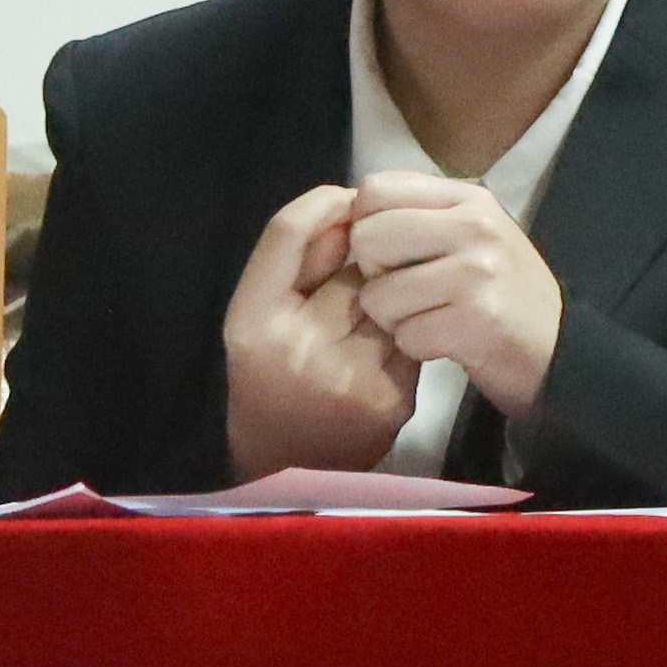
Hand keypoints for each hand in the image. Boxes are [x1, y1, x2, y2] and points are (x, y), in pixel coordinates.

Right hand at [219, 184, 415, 478]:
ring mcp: (351, 377)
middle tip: (358, 280)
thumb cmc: (269, 374)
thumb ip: (297, 257)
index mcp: (252, 321)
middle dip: (366, 262)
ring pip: (394, 297)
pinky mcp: (393, 400)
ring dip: (393, 296)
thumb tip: (354, 200)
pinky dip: (408, 332)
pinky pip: (414, 335)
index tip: (347, 204)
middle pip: (356, 265)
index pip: (288, 231)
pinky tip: (389, 349)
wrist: (285, 466)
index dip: (326, 206)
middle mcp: (300, 348)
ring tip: (369, 321)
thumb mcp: (259, 312)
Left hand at [343, 169, 567, 422]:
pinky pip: (405, 336)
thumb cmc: (500, 290)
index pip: (375, 189)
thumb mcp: (472, 233)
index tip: (392, 252)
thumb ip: (422, 214)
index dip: (368, 225)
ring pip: (378, 294)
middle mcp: (475, 225)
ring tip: (430, 317)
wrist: (558, 346)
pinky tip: (446, 341)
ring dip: (394, 319)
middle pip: (368, 238)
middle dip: (374, 275)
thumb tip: (352, 208)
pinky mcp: (477, 320)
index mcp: (469, 198)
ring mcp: (478, 271)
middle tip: (409, 291)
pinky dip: (417, 347)